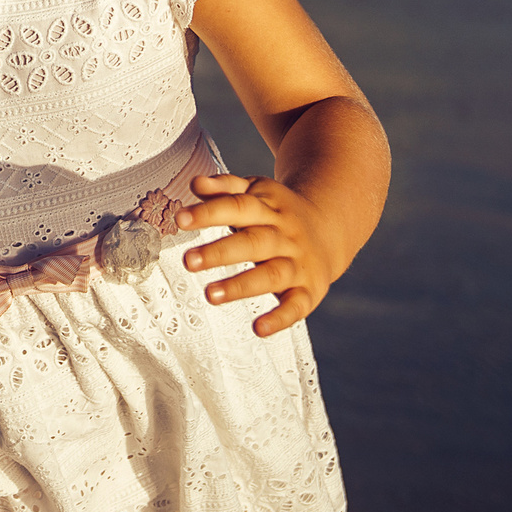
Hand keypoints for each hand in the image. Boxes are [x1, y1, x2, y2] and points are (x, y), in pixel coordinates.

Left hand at [177, 174, 343, 336]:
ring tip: (210, 294)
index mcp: (270, 207)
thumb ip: (226, 188)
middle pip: (253, 242)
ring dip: (241, 285)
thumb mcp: (257, 192)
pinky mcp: (309, 291)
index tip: (180, 219)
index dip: (209, 212)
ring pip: (271, 275)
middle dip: (221, 252)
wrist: (331, 229)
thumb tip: (195, 183)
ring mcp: (298, 264)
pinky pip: (296, 306)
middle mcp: (285, 236)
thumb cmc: (279, 213)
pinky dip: (280, 319)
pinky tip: (259, 329)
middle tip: (188, 261)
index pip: (238, 206)